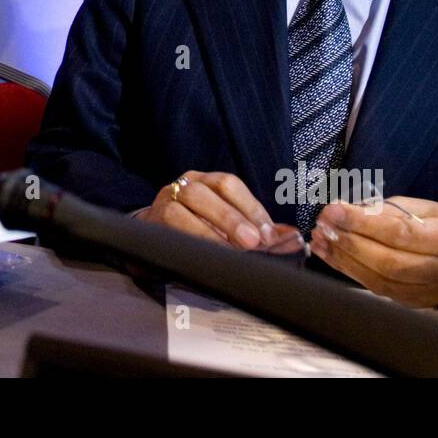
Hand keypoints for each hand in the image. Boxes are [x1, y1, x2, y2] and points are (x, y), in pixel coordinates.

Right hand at [138, 170, 296, 249]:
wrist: (153, 237)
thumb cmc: (197, 228)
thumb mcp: (224, 222)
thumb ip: (251, 226)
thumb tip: (286, 236)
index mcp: (205, 180)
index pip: (228, 185)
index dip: (250, 208)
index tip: (269, 234)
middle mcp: (183, 186)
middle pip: (207, 194)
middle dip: (232, 218)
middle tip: (253, 242)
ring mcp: (164, 203)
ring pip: (184, 211)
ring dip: (211, 233)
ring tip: (231, 253)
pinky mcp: (151, 225)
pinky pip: (169, 232)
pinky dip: (191, 244)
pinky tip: (206, 256)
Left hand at [308, 196, 437, 307]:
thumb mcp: (429, 208)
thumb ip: (392, 210)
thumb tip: (354, 210)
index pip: (402, 234)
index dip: (365, 223)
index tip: (336, 209)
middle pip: (388, 262)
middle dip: (349, 241)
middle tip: (324, 222)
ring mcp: (425, 293)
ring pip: (378, 280)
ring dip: (342, 257)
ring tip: (320, 237)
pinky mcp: (409, 303)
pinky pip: (374, 288)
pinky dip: (347, 270)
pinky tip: (328, 253)